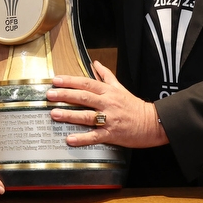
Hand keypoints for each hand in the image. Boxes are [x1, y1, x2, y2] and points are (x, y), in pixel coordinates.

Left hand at [46, 60, 167, 148]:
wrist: (153, 123)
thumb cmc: (134, 106)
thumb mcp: (120, 87)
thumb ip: (106, 75)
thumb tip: (95, 63)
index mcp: (108, 92)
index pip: (86, 83)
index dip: (70, 81)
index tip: (56, 80)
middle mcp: (108, 103)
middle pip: (83, 97)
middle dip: (65, 95)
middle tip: (49, 95)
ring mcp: (110, 119)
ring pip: (87, 116)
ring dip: (69, 115)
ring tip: (54, 114)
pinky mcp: (112, 134)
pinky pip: (95, 136)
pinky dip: (82, 138)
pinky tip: (70, 139)